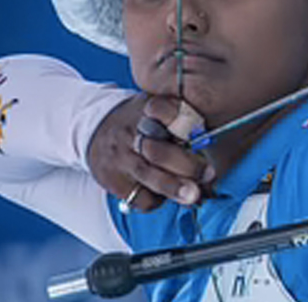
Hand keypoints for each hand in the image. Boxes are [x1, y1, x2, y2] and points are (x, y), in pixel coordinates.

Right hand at [86, 94, 212, 211]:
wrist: (95, 128)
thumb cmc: (140, 120)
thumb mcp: (156, 107)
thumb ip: (182, 118)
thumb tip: (212, 145)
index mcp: (148, 109)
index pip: (165, 111)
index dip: (184, 122)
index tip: (202, 133)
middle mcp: (132, 131)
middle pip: (158, 149)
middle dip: (185, 164)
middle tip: (208, 174)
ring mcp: (120, 155)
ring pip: (147, 173)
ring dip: (173, 186)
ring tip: (193, 196)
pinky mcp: (111, 178)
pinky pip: (137, 195)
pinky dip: (156, 199)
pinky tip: (164, 194)